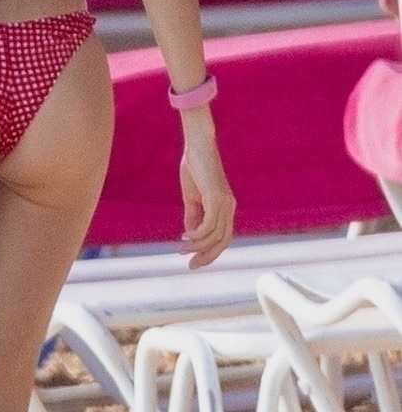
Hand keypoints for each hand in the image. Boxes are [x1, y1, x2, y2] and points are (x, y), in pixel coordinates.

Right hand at [178, 121, 234, 268]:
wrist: (198, 145)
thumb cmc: (195, 167)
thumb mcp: (192, 196)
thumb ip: (193, 215)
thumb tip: (189, 234)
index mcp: (225, 207)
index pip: (223, 237)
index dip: (210, 251)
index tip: (193, 260)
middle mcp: (229, 207)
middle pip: (223, 241)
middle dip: (207, 256)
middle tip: (190, 266)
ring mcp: (225, 203)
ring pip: (215, 235)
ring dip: (198, 246)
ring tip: (181, 250)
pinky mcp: (216, 198)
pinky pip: (209, 225)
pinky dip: (197, 234)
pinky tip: (184, 235)